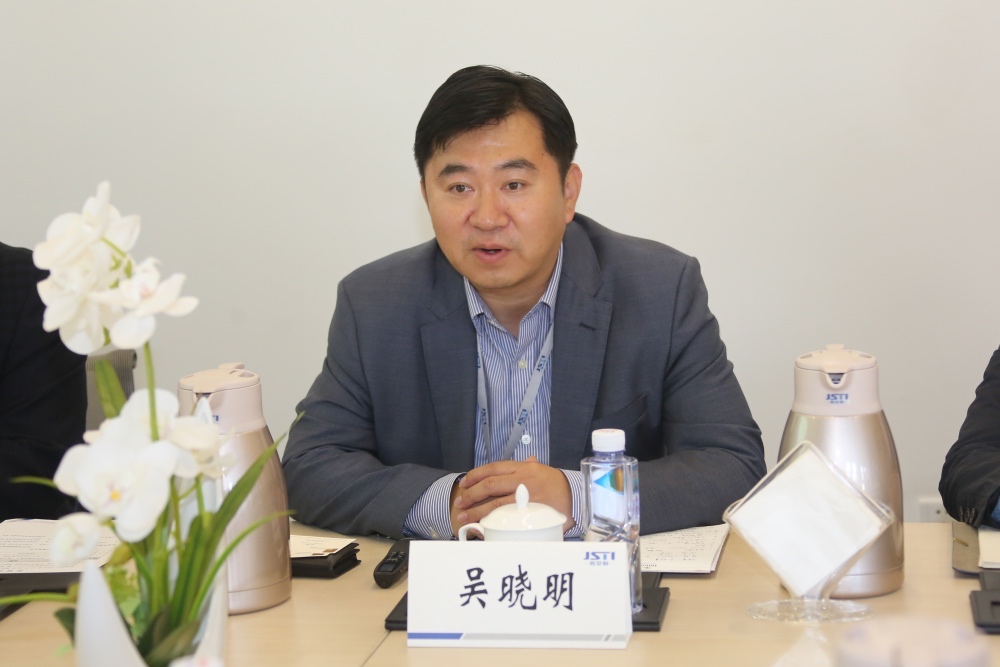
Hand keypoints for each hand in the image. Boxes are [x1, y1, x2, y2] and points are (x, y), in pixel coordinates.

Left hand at [450, 456, 574, 535]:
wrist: (578, 497)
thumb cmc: (557, 485)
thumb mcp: (544, 470)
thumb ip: (532, 465)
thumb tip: (528, 458)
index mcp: (523, 468)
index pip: (493, 468)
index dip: (475, 475)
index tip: (464, 483)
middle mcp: (522, 479)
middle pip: (489, 485)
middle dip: (471, 494)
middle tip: (460, 502)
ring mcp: (525, 497)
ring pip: (494, 503)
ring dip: (475, 511)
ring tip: (464, 517)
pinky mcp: (528, 513)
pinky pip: (505, 517)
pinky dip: (491, 522)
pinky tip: (482, 526)